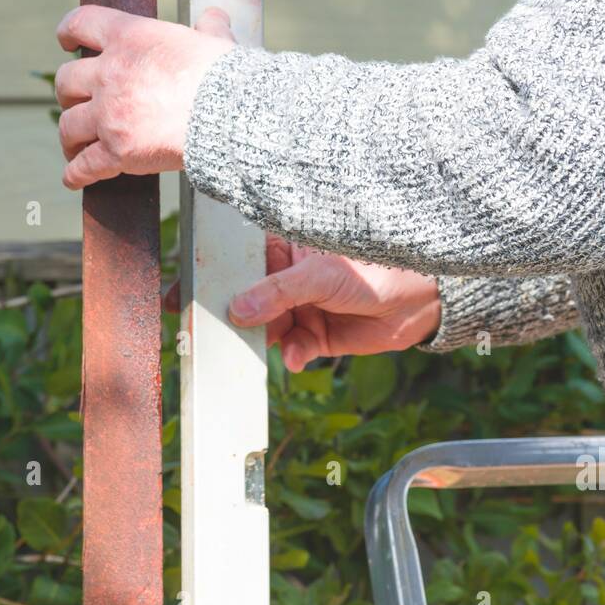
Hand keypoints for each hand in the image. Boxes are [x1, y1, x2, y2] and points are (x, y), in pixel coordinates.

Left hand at [54, 5, 235, 188]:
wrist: (226, 116)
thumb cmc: (223, 76)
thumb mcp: (215, 42)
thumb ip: (209, 29)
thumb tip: (215, 18)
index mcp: (129, 38)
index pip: (81, 23)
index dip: (68, 32)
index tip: (66, 43)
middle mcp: (110, 73)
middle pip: (66, 81)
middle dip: (68, 94)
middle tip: (77, 103)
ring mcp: (109, 113)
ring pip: (68, 126)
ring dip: (70, 136)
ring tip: (74, 146)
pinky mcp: (116, 150)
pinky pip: (84, 165)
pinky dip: (76, 174)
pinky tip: (73, 179)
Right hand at [166, 235, 441, 371]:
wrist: (423, 298)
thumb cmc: (375, 266)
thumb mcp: (318, 275)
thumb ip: (276, 292)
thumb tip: (236, 310)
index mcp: (286, 248)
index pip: (238, 260)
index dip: (210, 273)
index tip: (182, 288)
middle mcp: (291, 278)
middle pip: (246, 298)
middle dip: (228, 315)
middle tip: (202, 330)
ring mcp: (304, 307)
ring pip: (266, 328)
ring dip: (262, 339)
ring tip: (260, 345)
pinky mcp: (320, 336)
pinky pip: (292, 349)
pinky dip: (291, 355)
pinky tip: (297, 356)